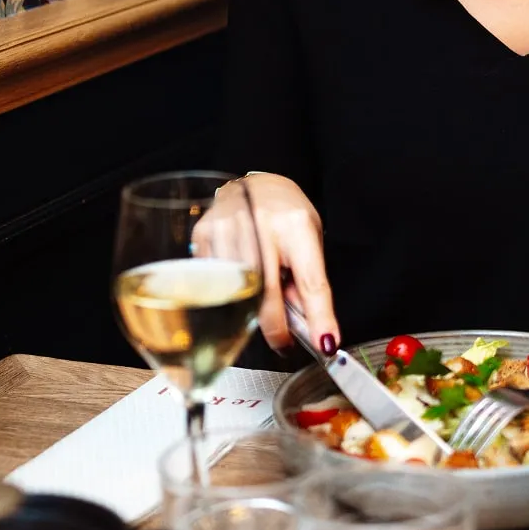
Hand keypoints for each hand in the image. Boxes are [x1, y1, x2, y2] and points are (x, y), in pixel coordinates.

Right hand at [201, 173, 338, 350]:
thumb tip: (306, 328)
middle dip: (277, 330)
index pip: (311, 281)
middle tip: (284, 343)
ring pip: (237, 295)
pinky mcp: (203, 237)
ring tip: (260, 303)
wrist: (253, 184)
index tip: (325, 345)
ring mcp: (228, 230)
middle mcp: (260, 225)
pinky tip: (236, 283)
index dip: (319, 318)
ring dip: (250, 312)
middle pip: (267, 295)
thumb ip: (305, 281)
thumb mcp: (308, 240)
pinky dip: (228, 295)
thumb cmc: (285, 214)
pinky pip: (214, 285)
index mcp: (295, 225)